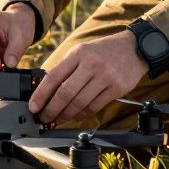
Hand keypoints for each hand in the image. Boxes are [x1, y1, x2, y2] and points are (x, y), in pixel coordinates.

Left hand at [28, 30, 145, 124]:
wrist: (134, 48)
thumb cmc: (104, 51)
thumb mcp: (82, 51)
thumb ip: (66, 67)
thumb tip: (45, 89)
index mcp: (78, 53)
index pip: (54, 76)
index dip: (41, 94)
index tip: (34, 106)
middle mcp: (91, 64)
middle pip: (65, 93)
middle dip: (51, 109)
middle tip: (44, 117)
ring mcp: (105, 77)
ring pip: (79, 103)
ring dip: (65, 115)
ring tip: (58, 119)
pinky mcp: (116, 89)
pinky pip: (94, 107)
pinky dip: (82, 115)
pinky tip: (75, 116)